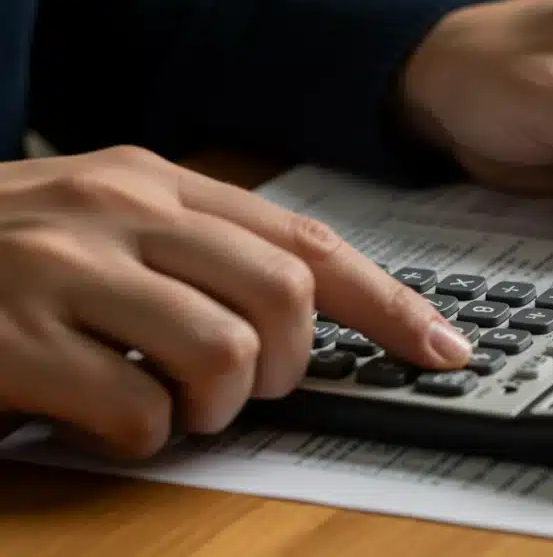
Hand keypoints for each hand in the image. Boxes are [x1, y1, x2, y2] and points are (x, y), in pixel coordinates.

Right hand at [0, 146, 472, 457]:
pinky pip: (139, 416)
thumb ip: (202, 254)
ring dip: (222, 405)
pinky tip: (104, 417)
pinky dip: (145, 438)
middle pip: (286, 294)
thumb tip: (316, 318)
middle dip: (295, 362)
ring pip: (226, 355)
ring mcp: (61, 271)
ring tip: (174, 402)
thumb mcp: (106, 221)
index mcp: (153, 180)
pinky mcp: (12, 341)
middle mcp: (115, 209)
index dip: (388, 303)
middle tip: (255, 384)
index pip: (306, 240)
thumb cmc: (5, 254)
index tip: (444, 349)